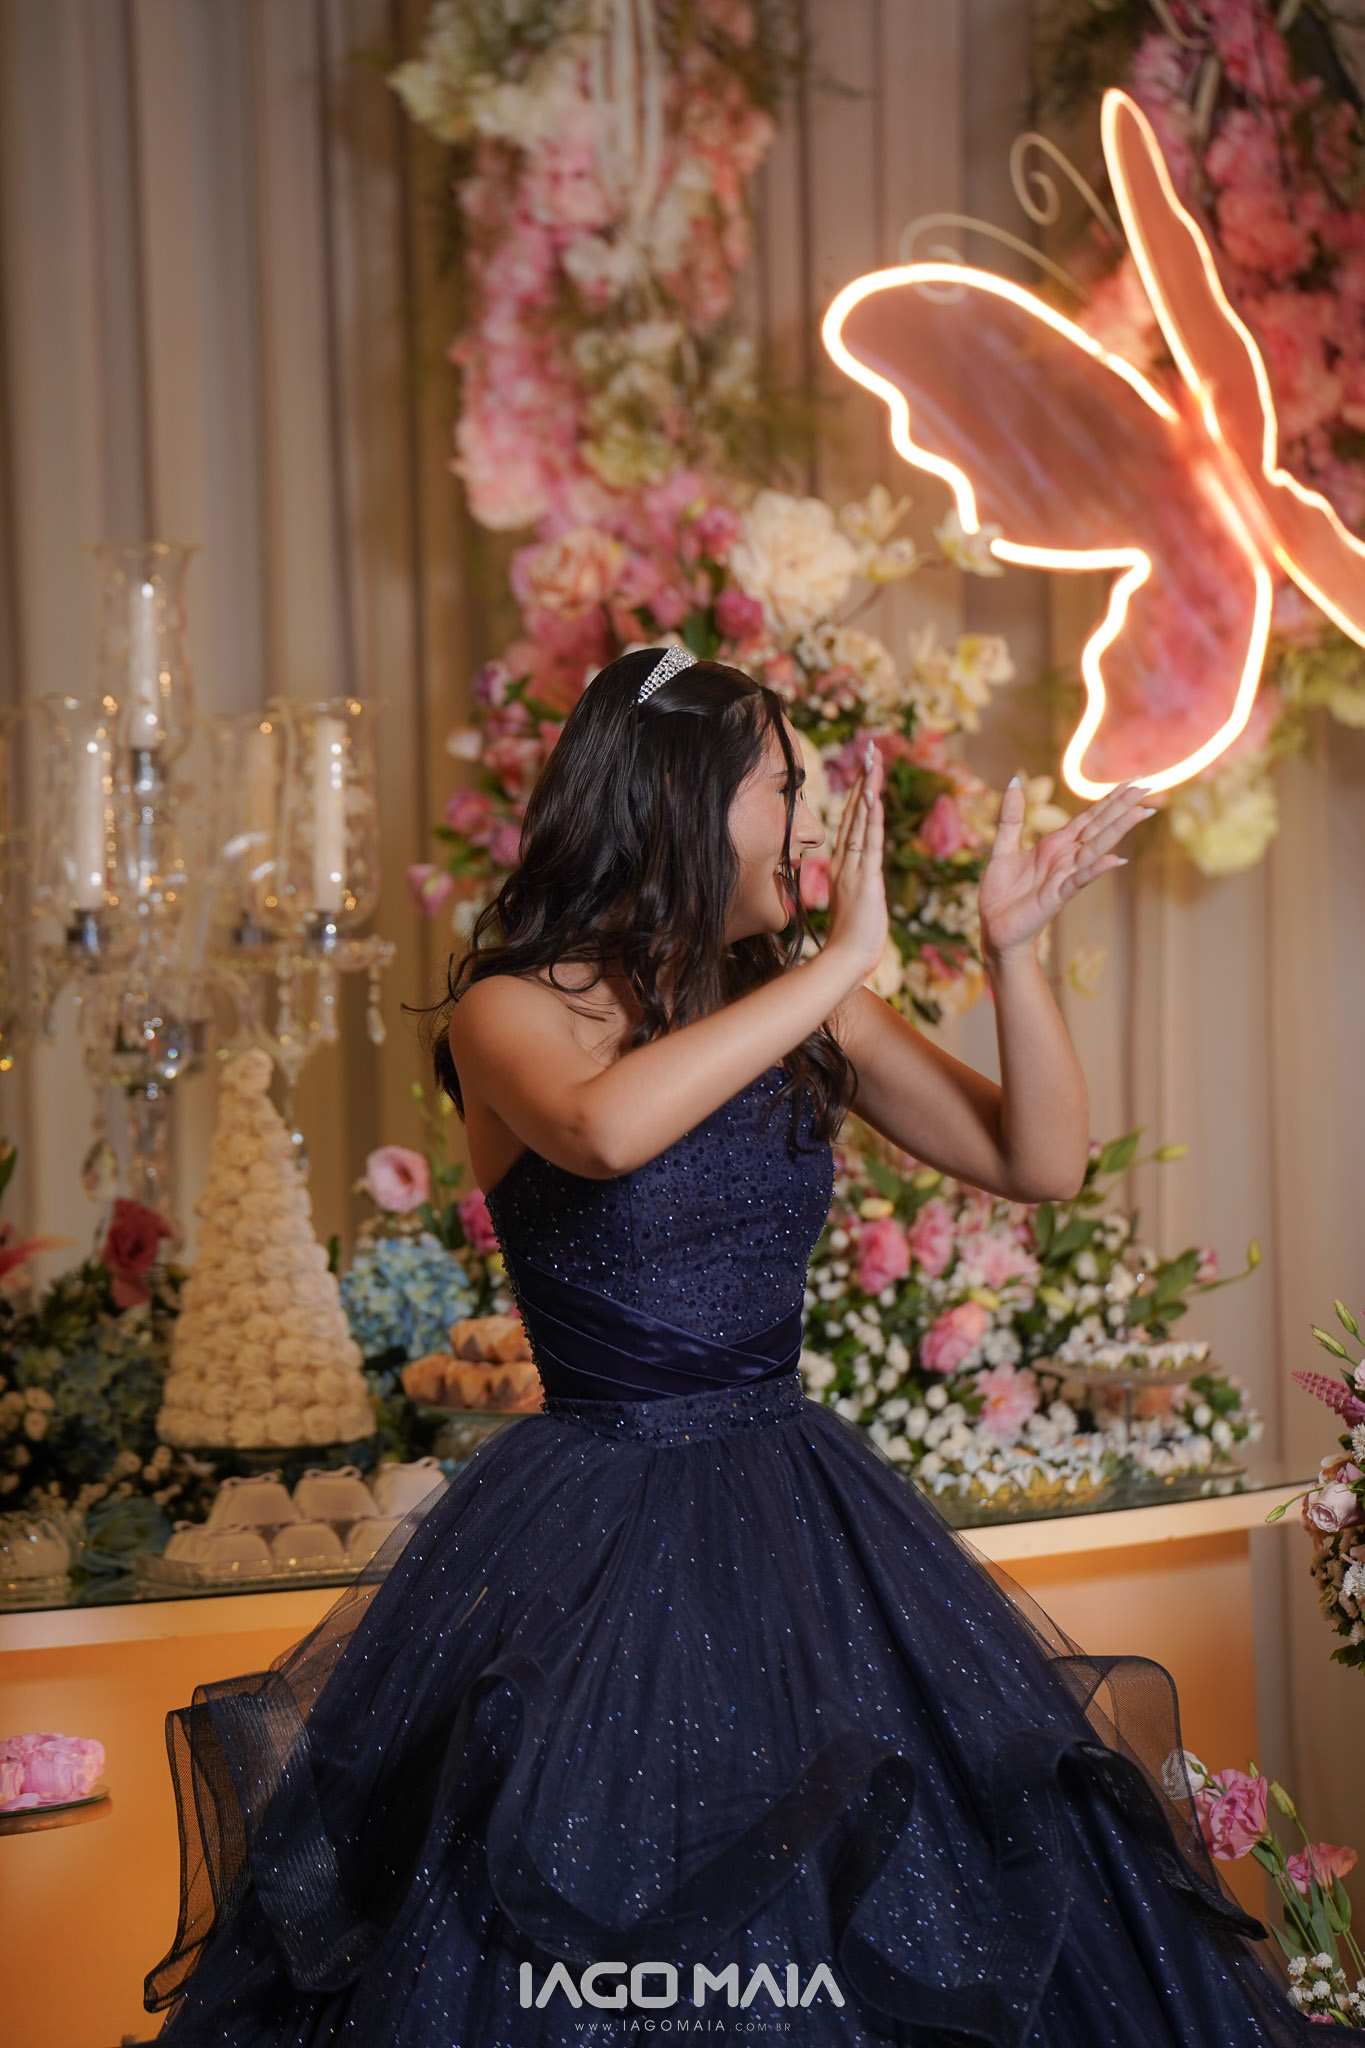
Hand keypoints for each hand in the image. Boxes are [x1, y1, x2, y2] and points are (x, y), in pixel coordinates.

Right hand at [825, 741, 887, 978]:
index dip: (857, 796)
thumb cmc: (848, 944)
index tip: (864, 771)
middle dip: (863, 779)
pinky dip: (871, 817)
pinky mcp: (865, 880)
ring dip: (868, 788)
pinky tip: (873, 795)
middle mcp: (846, 863)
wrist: (843, 963)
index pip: (852, 824)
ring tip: (873, 758)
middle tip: (869, 749)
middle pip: (854, 812)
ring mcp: (854, 869)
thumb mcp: (852, 910)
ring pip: (861, 820)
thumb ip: (852, 892)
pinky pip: (870, 842)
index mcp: (844, 869)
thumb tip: (855, 888)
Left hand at [979, 777, 1153, 961]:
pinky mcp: (1056, 896)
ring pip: (1096, 849)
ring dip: (1118, 830)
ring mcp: (1064, 876)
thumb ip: (1011, 817)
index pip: (1089, 817)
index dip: (1110, 799)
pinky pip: (1079, 880)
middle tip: (1149, 787)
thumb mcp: (1002, 848)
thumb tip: (1014, 781)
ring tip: (1141, 812)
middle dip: (1122, 807)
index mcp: (1055, 845)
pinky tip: (1116, 860)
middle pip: (1099, 827)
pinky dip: (1096, 870)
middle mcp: (1065, 858)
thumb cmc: (1000, 893)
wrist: (994, 929)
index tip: (1134, 782)